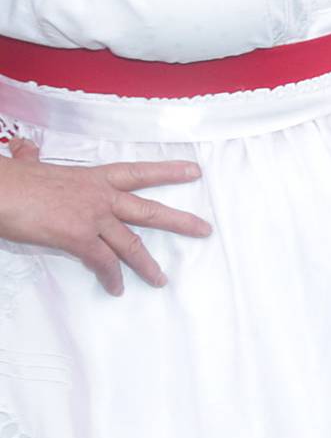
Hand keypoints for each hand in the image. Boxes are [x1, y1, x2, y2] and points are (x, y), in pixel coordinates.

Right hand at [0, 139, 208, 294]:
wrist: (0, 190)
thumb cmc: (12, 179)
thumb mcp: (29, 164)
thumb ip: (32, 159)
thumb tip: (24, 148)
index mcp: (93, 178)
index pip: (138, 172)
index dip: (168, 171)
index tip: (194, 171)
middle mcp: (100, 196)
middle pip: (149, 210)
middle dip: (180, 221)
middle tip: (204, 230)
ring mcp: (93, 217)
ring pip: (132, 244)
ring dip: (147, 265)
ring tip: (161, 280)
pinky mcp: (79, 238)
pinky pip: (103, 263)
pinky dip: (111, 277)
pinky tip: (115, 289)